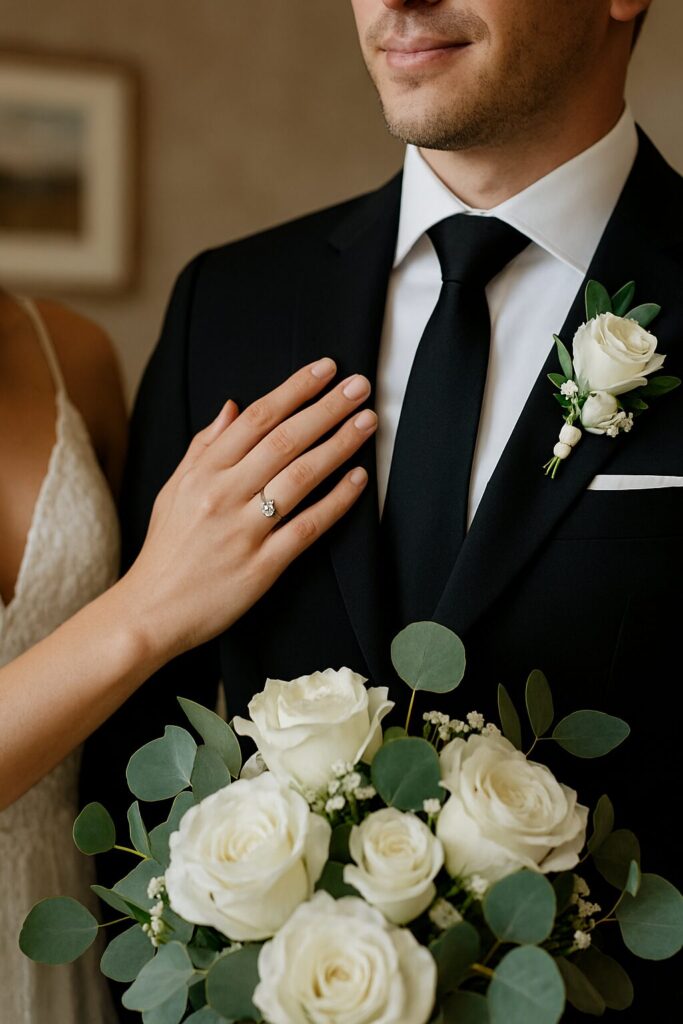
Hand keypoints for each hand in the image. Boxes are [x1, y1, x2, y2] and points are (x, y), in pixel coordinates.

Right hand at [120, 358, 375, 658]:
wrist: (149, 612)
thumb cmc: (165, 551)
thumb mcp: (172, 490)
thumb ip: (203, 447)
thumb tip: (230, 406)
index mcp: (203, 473)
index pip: (256, 418)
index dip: (294, 389)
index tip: (325, 369)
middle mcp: (223, 494)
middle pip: (284, 439)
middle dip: (326, 408)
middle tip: (360, 386)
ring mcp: (244, 530)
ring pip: (299, 476)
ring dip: (338, 445)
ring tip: (367, 422)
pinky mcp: (262, 565)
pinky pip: (306, 526)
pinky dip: (335, 501)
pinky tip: (358, 479)